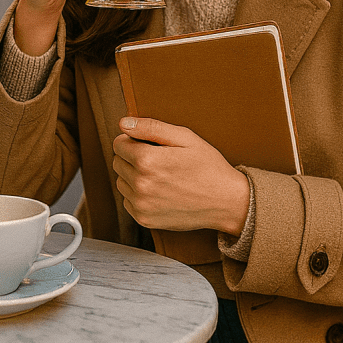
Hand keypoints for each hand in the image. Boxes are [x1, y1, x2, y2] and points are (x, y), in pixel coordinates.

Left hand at [113, 117, 250, 235]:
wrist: (225, 201)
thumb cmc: (207, 166)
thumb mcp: (185, 137)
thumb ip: (151, 127)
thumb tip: (123, 122)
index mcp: (148, 160)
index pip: (119, 143)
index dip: (133, 139)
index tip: (151, 143)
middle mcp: (140, 184)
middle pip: (118, 162)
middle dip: (132, 156)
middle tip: (159, 158)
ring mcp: (142, 205)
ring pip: (121, 181)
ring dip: (134, 176)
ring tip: (161, 175)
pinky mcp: (145, 219)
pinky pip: (128, 201)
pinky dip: (138, 195)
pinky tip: (160, 191)